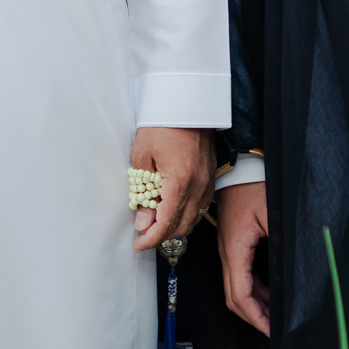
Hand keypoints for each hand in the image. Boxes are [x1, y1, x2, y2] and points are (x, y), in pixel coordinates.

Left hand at [129, 126, 212, 251]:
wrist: (186, 103)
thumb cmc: (162, 124)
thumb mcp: (142, 157)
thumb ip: (143, 194)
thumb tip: (142, 221)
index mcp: (180, 183)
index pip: (166, 225)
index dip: (150, 240)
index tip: (138, 245)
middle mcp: (198, 187)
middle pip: (181, 227)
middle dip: (161, 237)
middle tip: (143, 235)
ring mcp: (207, 183)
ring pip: (193, 219)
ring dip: (174, 227)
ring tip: (155, 223)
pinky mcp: (210, 177)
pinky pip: (200, 206)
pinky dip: (186, 214)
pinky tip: (172, 209)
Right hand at [217, 178, 270, 335]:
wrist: (238, 165)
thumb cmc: (252, 184)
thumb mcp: (272, 212)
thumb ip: (281, 240)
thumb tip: (294, 268)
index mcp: (235, 248)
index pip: (240, 294)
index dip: (256, 316)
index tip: (271, 330)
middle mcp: (227, 252)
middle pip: (233, 296)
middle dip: (253, 316)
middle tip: (273, 330)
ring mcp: (228, 248)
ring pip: (235, 287)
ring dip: (253, 304)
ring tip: (274, 316)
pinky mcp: (233, 243)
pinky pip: (239, 274)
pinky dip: (252, 289)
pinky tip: (269, 294)